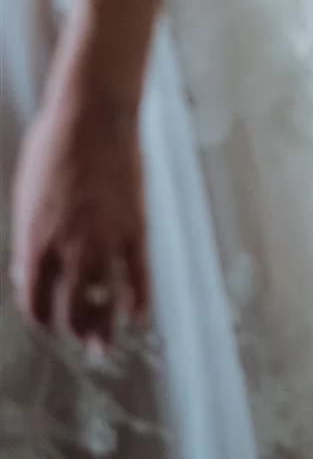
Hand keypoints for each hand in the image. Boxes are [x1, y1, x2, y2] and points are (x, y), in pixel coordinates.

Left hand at [9, 86, 149, 342]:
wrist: (93, 114)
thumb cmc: (53, 147)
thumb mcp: (27, 195)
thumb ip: (31, 237)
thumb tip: (29, 271)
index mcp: (34, 240)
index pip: (34, 300)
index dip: (42, 317)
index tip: (50, 321)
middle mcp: (68, 248)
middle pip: (70, 310)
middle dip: (75, 330)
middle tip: (82, 338)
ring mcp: (105, 239)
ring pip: (105, 301)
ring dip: (105, 329)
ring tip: (107, 344)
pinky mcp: (135, 227)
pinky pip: (139, 276)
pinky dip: (140, 302)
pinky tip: (140, 317)